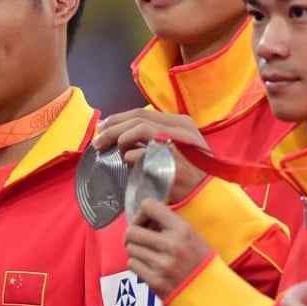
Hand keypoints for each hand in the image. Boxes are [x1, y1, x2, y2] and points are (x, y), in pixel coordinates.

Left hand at [93, 109, 209, 201]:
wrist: (208, 193)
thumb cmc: (192, 173)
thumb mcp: (179, 147)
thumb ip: (156, 137)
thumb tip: (123, 133)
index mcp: (181, 122)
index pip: (143, 112)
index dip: (119, 118)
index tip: (104, 127)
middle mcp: (180, 128)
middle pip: (138, 118)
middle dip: (112, 128)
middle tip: (97, 141)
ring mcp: (176, 143)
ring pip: (138, 129)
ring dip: (119, 139)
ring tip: (109, 151)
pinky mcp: (171, 162)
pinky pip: (140, 154)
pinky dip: (129, 158)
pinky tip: (128, 166)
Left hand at [124, 199, 210, 299]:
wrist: (210, 291)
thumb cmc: (201, 263)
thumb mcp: (192, 235)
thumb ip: (170, 224)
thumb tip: (146, 218)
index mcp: (183, 229)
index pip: (149, 207)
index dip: (142, 214)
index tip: (144, 222)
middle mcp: (172, 245)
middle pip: (133, 231)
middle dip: (134, 235)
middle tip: (140, 239)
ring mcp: (162, 264)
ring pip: (131, 248)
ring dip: (137, 250)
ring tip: (149, 254)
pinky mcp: (155, 281)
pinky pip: (133, 265)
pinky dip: (137, 264)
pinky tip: (149, 266)